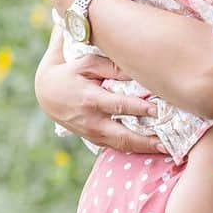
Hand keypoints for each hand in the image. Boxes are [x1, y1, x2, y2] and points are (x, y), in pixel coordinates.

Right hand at [35, 46, 167, 154]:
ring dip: (143, 148)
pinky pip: (116, 147)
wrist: (44, 92)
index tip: (157, 110)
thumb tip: (138, 67)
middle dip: (145, 140)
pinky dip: (134, 149)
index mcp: (90, 99)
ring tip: (166, 149)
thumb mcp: (85, 63)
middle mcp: (91, 120)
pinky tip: (152, 148)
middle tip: (167, 142)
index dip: (138, 109)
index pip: (118, 106)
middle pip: (122, 135)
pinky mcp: (93, 138)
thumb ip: (111, 65)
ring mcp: (92, 133)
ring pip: (120, 145)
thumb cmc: (69, 72)